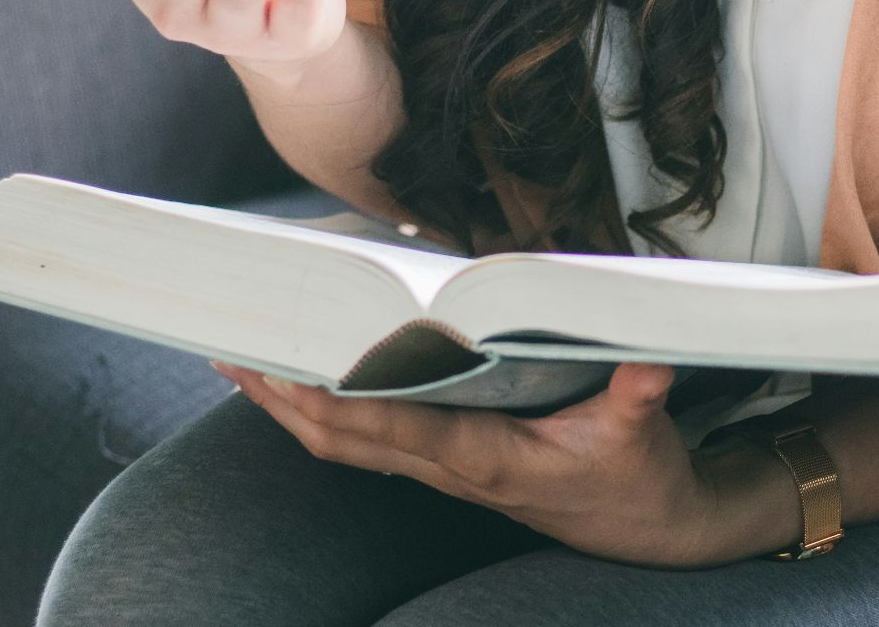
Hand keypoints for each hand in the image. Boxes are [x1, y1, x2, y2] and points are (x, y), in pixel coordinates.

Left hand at [212, 361, 803, 568]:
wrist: (645, 528)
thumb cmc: (636, 477)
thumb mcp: (641, 433)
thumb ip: (639, 394)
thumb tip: (647, 362)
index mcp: (486, 456)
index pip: (394, 428)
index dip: (336, 402)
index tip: (287, 368)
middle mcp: (451, 468)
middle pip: (344, 439)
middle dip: (283, 399)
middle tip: (230, 350)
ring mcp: (443, 471)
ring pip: (345, 444)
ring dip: (289, 408)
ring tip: (241, 362)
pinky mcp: (447, 465)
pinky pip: (367, 441)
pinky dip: (324, 413)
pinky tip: (302, 384)